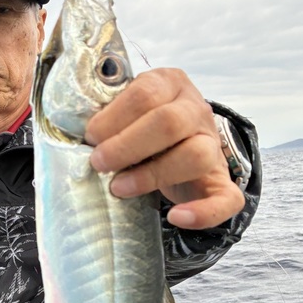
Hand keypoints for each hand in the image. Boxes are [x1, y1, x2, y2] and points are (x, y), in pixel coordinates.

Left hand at [84, 68, 245, 229]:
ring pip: (196, 156)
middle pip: (169, 122)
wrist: (179, 144)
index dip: (114, 116)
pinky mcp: (221, 182)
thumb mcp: (125, 112)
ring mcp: (213, 146)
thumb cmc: (140, 127)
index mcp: (170, 84)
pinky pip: (226, 199)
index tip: (90, 136)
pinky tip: (175, 218)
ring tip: (118, 188)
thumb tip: (76, 137)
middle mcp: (196, 110)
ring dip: (151, 175)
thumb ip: (107, 117)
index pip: (145, 93)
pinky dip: (202, 213)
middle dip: (126, 145)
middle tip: (98, 162)